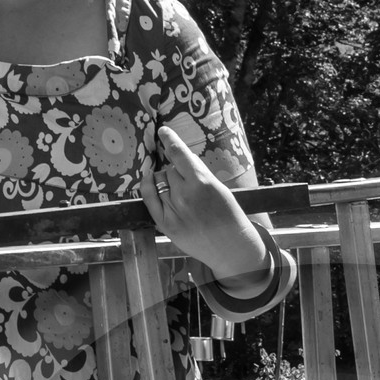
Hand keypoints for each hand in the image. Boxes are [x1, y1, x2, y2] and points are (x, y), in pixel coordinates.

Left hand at [141, 125, 269, 294]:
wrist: (231, 248)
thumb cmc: (229, 217)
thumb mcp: (219, 188)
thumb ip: (199, 174)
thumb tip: (178, 160)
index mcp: (202, 182)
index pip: (179, 153)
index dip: (169, 139)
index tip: (163, 131)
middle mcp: (185, 194)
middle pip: (169, 169)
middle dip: (176, 172)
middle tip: (188, 185)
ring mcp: (174, 210)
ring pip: (159, 181)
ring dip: (166, 183)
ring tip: (180, 195)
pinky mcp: (166, 224)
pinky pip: (149, 198)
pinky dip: (148, 187)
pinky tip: (150, 181)